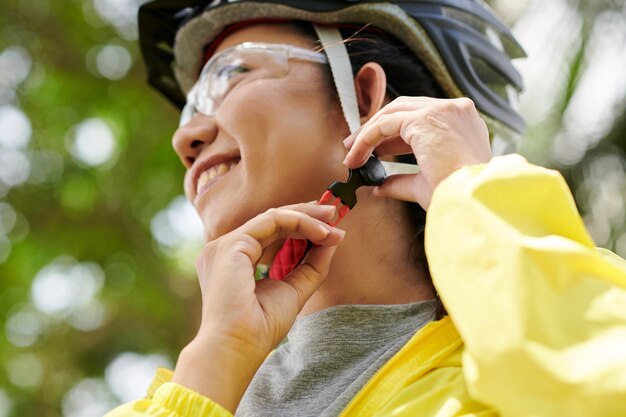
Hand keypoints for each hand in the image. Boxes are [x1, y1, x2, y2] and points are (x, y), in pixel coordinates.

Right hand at [173, 203, 344, 411]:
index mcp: (235, 261)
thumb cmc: (260, 327)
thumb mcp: (294, 290)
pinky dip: (299, 222)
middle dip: (306, 215)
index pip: (271, 234)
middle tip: (334, 214)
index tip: (329, 229)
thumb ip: (311, 265)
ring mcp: (226, 245)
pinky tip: (321, 233)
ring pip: (273, 217)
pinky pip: (272, 221)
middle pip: (272, 221)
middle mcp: (227, 250)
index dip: (301, 227)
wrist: (238, 346)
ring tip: (332, 223)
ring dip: (307, 217)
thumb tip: (333, 240)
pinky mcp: (231, 244)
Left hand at [343, 97, 491, 208]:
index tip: (376, 152)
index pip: (421, 118)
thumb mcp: (426, 184)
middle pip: (405, 109)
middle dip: (377, 128)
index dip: (394, 135)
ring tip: (352, 153)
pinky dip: (367, 139)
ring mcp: (442, 110)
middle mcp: (456, 110)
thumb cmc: (456, 196)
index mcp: (463, 124)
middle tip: (356, 148)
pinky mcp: (426, 118)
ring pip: (393, 113)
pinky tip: (357, 156)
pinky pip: (385, 124)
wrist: (470, 200)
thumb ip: (402, 180)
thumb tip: (380, 187)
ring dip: (368, 133)